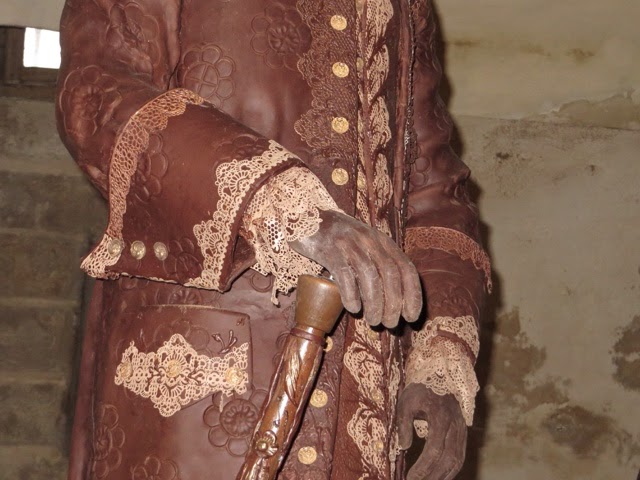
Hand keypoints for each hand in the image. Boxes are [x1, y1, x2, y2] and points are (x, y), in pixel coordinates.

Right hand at [289, 210, 421, 327]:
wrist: (305, 216)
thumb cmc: (339, 239)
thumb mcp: (365, 245)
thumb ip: (379, 263)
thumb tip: (394, 301)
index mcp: (382, 241)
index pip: (406, 268)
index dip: (412, 294)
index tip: (411, 317)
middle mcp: (369, 240)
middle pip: (390, 274)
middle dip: (394, 303)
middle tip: (390, 324)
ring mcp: (349, 244)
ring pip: (369, 276)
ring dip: (375, 303)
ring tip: (373, 321)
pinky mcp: (329, 250)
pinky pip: (344, 275)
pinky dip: (352, 295)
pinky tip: (353, 308)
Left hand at [397, 384, 466, 479]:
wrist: (440, 375)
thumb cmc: (420, 389)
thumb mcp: (406, 402)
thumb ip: (403, 424)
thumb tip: (404, 447)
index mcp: (441, 417)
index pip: (434, 450)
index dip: (423, 467)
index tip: (410, 478)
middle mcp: (455, 426)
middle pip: (448, 459)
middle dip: (433, 476)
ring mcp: (462, 430)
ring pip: (457, 460)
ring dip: (443, 476)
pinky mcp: (462, 433)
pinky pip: (459, 456)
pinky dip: (450, 470)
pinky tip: (439, 477)